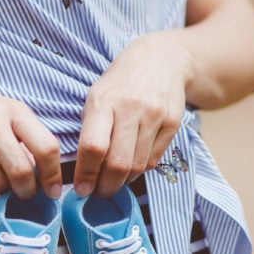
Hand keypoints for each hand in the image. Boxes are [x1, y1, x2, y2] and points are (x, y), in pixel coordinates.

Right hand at [0, 73, 61, 198]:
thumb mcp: (5, 112)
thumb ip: (25, 138)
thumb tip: (43, 175)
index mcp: (14, 110)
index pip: (46, 147)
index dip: (53, 174)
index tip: (52, 189)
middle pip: (21, 170)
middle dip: (27, 190)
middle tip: (26, 194)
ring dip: (3, 189)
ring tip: (2, 181)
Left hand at [74, 33, 192, 196]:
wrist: (162, 60)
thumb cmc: (121, 83)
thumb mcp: (96, 97)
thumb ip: (89, 131)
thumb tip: (81, 173)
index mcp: (103, 101)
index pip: (93, 147)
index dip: (86, 174)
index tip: (81, 189)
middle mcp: (130, 108)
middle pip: (118, 163)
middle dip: (105, 187)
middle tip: (98, 193)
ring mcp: (155, 116)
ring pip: (138, 166)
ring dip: (123, 182)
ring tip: (114, 182)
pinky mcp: (172, 123)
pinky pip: (154, 160)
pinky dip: (140, 169)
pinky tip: (132, 166)